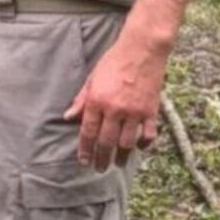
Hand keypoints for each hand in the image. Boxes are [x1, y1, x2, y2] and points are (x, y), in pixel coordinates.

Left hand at [63, 35, 166, 170]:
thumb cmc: (113, 62)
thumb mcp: (91, 79)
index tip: (84, 161)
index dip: (85, 149)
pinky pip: (148, 134)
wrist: (142, 50)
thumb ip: (80, 100)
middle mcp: (115, 109)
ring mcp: (135, 112)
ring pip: (127, 142)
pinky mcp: (151, 111)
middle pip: (106, 141)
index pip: (88, 132)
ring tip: (119, 164)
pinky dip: (144, 144)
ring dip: (122, 156)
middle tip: (99, 169)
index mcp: (97, 101)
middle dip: (102, 158)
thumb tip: (68, 118)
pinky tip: (139, 148)